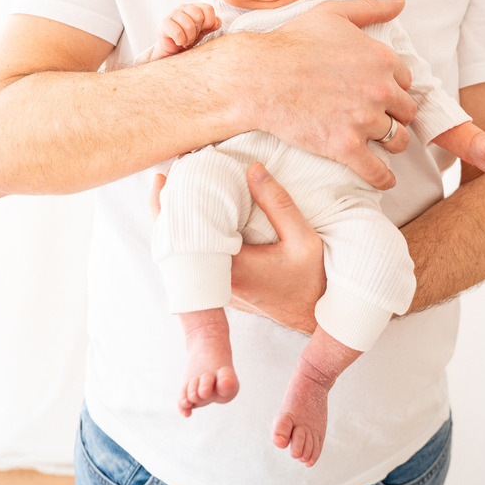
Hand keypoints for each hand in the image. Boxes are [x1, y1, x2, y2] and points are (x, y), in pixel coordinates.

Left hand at [149, 165, 324, 334]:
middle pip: (179, 240)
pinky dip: (193, 234)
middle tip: (166, 174)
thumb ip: (278, 204)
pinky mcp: (225, 287)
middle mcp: (218, 280)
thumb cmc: (314, 279)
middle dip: (168, 206)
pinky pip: (199, 258)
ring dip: (179, 221)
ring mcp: (219, 286)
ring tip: (174, 187)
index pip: (188, 231)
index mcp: (232, 267)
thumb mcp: (303, 238)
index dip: (173, 202)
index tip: (171, 173)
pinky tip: (194, 214)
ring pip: (187, 251)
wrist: (319, 316)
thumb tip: (252, 168)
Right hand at [150, 3, 220, 59]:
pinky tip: (178, 42)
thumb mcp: (203, 31)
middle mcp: (184, 7)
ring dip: (189, 38)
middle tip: (192, 37)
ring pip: (189, 25)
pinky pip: (178, 32)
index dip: (209, 22)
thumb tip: (217, 21)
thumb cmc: (188, 38)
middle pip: (199, 16)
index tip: (203, 30)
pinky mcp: (164, 23)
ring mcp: (173, 14)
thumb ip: (212, 24)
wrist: (171, 50)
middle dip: (197, 31)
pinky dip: (180, 40)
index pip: (208, 8)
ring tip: (185, 41)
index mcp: (195, 7)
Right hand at [244, 0, 416, 188]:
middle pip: (406, 111)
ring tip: (379, 144)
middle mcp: (379, 89)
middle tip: (378, 118)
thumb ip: (371, 8)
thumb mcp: (333, 14)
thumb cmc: (291, 42)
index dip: (392, 87)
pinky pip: (378, 171)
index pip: (405, 81)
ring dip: (391, 143)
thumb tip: (399, 1)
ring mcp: (364, 120)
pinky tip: (383, 179)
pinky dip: (383, 178)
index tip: (379, 93)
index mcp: (381, 58)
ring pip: (397, 140)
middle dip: (394, 115)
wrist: (258, 76)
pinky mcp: (345, 147)